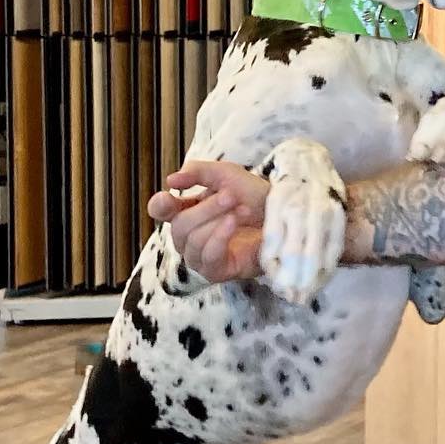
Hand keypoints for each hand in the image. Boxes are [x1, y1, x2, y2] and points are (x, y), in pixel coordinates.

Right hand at [148, 161, 269, 283]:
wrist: (284, 215)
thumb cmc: (254, 196)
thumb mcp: (226, 175)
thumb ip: (198, 172)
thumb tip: (171, 180)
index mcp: (187, 211)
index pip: (160, 211)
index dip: (160, 206)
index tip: (169, 197)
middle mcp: (189, 236)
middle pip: (179, 226)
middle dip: (206, 209)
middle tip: (231, 197)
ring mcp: (200, 256)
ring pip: (192, 241)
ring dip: (217, 221)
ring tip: (242, 211)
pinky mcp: (216, 271)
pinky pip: (207, 257)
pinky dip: (220, 237)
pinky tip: (233, 223)